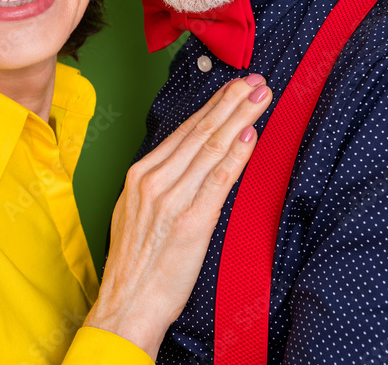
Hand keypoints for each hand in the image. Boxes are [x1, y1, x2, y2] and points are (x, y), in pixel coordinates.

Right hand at [84, 75, 272, 358]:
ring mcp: (171, 199)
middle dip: (231, 103)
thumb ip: (160, 184)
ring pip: (211, 148)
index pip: (183, 132)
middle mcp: (153, 181)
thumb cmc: (136, 265)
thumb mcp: (136, 213)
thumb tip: (188, 162)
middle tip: (256, 82)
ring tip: (260, 99)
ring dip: (240, 119)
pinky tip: (250, 136)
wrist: (127, 305)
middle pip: (199, 132)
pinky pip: (218, 179)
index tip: (234, 90)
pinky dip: (236, 155)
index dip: (213, 107)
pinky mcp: (190, 222)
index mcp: (139, 176)